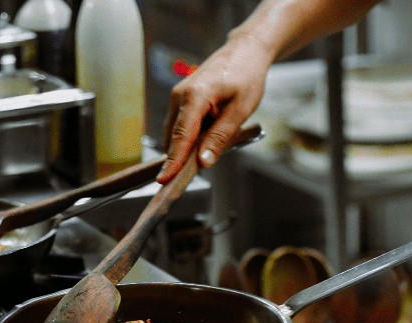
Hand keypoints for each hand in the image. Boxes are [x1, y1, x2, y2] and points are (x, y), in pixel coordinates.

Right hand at [157, 33, 272, 182]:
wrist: (245, 52)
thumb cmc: (246, 76)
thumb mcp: (240, 110)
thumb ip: (220, 137)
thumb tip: (204, 161)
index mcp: (194, 96)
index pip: (180, 137)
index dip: (173, 161)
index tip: (165, 181)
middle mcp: (180, 95)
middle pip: (173, 137)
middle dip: (178, 159)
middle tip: (189, 178)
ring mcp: (178, 96)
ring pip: (175, 133)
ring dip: (185, 148)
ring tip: (206, 154)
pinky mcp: (181, 99)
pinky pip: (180, 125)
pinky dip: (188, 138)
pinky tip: (205, 141)